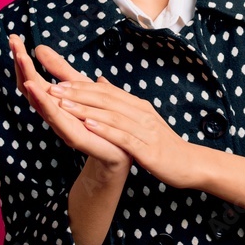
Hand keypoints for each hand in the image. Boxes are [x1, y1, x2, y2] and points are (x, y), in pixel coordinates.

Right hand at [8, 34, 129, 168]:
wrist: (123, 149)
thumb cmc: (100, 117)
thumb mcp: (80, 86)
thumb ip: (60, 70)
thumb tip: (40, 48)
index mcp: (53, 100)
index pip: (32, 77)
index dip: (22, 59)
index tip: (13, 37)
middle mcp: (53, 112)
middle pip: (30, 86)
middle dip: (21, 64)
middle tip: (12, 41)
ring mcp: (61, 124)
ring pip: (39, 100)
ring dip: (29, 78)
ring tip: (20, 59)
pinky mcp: (74, 136)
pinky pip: (56, 117)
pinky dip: (44, 101)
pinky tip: (34, 86)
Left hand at [45, 74, 198, 188]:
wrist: (190, 163)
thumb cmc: (163, 143)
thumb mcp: (142, 119)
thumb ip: (121, 101)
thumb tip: (101, 80)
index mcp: (138, 106)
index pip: (106, 91)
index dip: (82, 86)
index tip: (58, 82)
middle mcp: (141, 114)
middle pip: (106, 99)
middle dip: (78, 93)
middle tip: (54, 88)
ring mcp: (145, 131)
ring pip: (112, 116)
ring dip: (87, 109)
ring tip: (64, 105)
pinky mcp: (148, 150)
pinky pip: (124, 137)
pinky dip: (106, 130)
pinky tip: (89, 126)